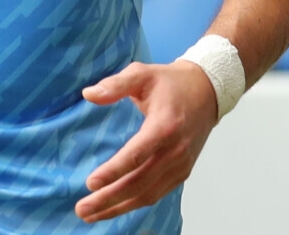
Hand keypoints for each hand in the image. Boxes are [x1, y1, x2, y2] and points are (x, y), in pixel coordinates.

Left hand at [77, 60, 218, 222]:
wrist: (207, 92)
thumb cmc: (171, 83)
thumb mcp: (142, 74)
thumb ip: (115, 84)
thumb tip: (88, 94)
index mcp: (164, 127)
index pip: (136, 155)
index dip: (113, 172)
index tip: (90, 183)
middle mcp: (175, 151)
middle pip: (139, 183)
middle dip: (109, 199)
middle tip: (82, 208)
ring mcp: (180, 165)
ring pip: (148, 194)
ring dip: (119, 207)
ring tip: (92, 214)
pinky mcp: (182, 172)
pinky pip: (157, 194)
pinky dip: (135, 204)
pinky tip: (116, 208)